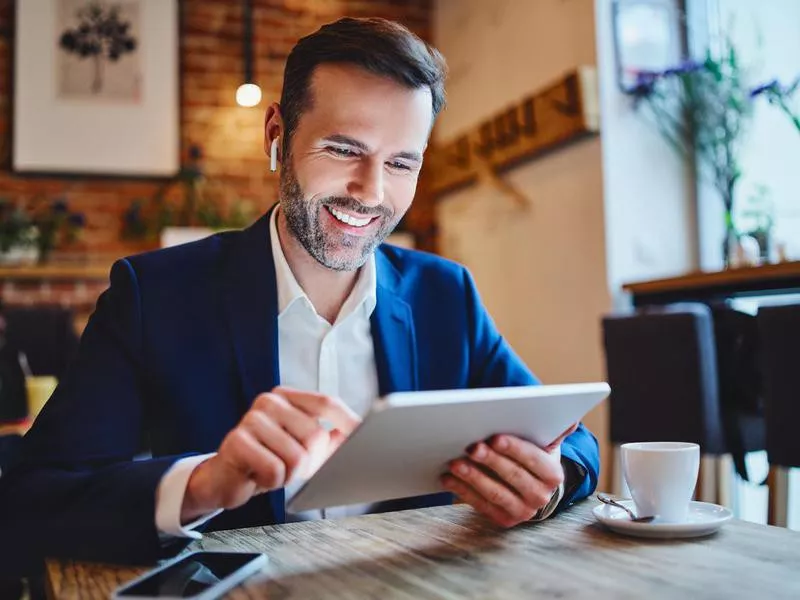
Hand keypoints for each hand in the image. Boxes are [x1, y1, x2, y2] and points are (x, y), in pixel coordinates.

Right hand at [181, 386, 360, 521]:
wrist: (225, 478)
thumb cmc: (268, 460)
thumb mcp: (303, 447)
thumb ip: (331, 438)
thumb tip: (362, 435)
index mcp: (287, 397)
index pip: (327, 403)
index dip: (349, 422)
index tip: (367, 436)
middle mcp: (269, 402)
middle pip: (316, 435)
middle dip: (311, 462)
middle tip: (292, 467)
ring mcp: (251, 419)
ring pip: (297, 457)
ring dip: (289, 474)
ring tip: (273, 469)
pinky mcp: (237, 442)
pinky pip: (275, 470)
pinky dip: (272, 481)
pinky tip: (258, 475)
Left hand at [441, 424, 577, 528]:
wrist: (531, 486)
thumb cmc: (532, 456)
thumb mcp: (545, 443)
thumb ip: (554, 431)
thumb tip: (571, 420)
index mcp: (553, 474)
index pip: (533, 459)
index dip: (514, 448)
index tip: (494, 437)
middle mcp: (541, 496)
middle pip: (512, 476)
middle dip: (490, 460)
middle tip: (471, 447)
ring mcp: (522, 511)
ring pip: (495, 493)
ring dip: (473, 477)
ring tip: (455, 463)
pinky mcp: (503, 519)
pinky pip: (480, 505)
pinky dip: (462, 490)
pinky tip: (448, 477)